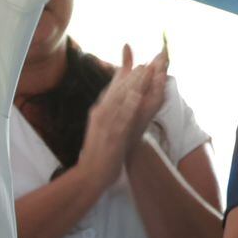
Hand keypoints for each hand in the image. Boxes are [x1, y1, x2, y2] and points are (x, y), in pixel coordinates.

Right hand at [78, 46, 164, 186]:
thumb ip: (111, 111)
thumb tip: (117, 99)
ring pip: (120, 100)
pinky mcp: (111, 137)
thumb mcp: (104, 126)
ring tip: (144, 72)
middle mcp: (101, 114)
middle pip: (118, 91)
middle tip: (147, 64)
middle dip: (133, 77)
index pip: (113, 89)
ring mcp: (105, 125)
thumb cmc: (99, 150)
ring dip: (132, 85)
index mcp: (100, 111)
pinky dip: (129, 107)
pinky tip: (138, 97)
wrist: (89, 174)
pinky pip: (121, 119)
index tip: (140, 65)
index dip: (127, 76)